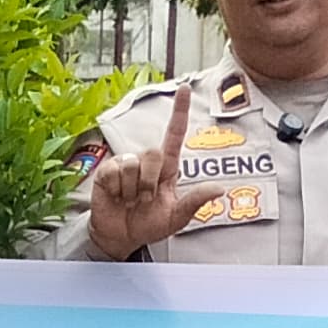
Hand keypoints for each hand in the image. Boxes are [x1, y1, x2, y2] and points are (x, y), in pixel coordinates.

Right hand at [85, 87, 221, 260]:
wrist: (121, 238)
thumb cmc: (148, 225)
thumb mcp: (176, 218)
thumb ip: (195, 202)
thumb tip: (220, 189)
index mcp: (166, 168)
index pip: (174, 134)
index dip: (179, 111)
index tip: (184, 89)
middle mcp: (146, 162)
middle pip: (153, 153)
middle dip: (150, 182)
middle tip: (144, 200)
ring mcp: (125, 165)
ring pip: (134, 164)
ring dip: (134, 189)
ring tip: (129, 199)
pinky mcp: (107, 171)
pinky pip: (116, 172)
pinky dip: (118, 189)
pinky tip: (116, 196)